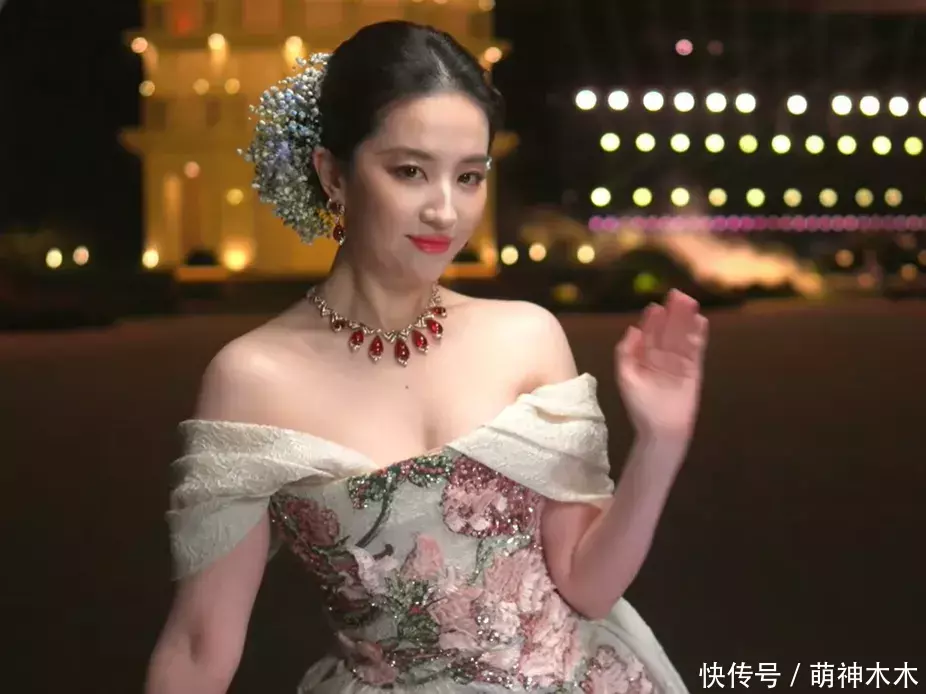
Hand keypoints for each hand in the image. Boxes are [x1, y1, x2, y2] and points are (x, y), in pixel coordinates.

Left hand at [615, 289, 707, 441]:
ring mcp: (679, 363)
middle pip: (669, 331)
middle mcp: (662, 358)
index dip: (652, 321)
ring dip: (686, 320)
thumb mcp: (626, 378)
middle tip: (677, 295)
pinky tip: (700, 322)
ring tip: (690, 303)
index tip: (655, 307)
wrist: (662, 430)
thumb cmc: (640, 407)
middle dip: (672, 314)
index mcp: (644, 358)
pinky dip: (699, 336)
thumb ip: (626, 354)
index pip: (650, 335)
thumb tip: (632, 330)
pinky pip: (697, 350)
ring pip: (683, 337)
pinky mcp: (694, 371)